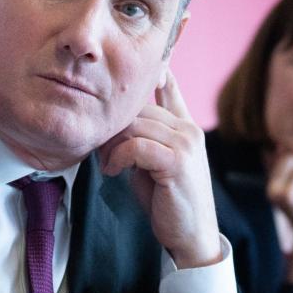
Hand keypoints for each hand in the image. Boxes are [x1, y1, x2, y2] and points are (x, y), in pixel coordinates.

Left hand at [99, 71, 220, 268]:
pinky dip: (118, 158)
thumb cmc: (168, 200)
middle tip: (101, 151)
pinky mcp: (177, 161)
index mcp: (185, 126)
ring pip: (134, 125)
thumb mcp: (154, 162)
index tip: (147, 57)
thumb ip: (143, 138)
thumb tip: (114, 122)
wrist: (191, 235)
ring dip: (112, 145)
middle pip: (138, 108)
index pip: (170, 87)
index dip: (157, 68)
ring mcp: (186, 143)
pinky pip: (136, 146)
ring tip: (108, 164)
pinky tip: (113, 171)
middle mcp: (189, 129)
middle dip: (113, 127)